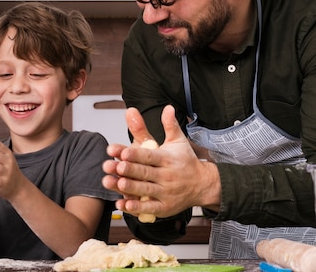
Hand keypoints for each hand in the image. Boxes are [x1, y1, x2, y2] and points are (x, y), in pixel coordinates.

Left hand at [102, 105, 220, 217]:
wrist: (203, 185)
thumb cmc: (186, 161)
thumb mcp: (178, 141)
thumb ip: (169, 125)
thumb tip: (167, 107)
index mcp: (168, 159)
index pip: (150, 156)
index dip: (136, 154)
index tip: (121, 151)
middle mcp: (167, 176)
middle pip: (145, 173)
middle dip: (128, 170)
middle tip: (113, 166)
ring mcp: (166, 193)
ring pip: (145, 191)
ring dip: (129, 188)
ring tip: (114, 183)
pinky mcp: (164, 207)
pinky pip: (149, 208)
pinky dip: (135, 208)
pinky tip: (122, 204)